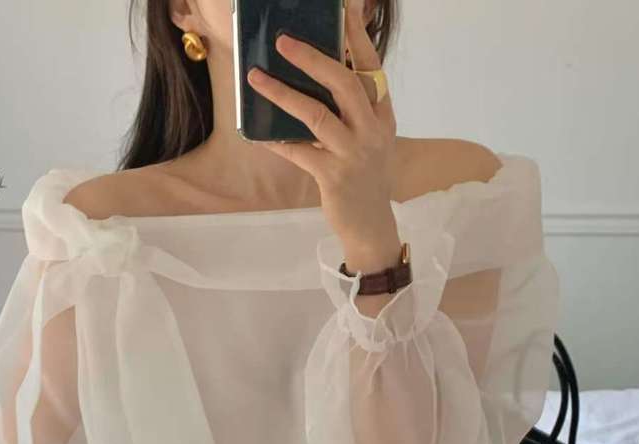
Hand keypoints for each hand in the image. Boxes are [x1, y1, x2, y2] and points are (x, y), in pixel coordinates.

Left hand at [246, 0, 398, 253]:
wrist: (371, 225)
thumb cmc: (364, 177)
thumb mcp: (368, 138)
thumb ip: (352, 109)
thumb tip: (319, 74)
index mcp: (382, 115)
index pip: (370, 68)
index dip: (356, 38)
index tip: (342, 9)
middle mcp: (372, 130)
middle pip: (345, 83)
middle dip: (312, 58)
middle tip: (282, 40)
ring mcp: (354, 154)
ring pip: (317, 115)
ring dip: (283, 93)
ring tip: (256, 78)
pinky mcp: (334, 177)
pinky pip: (299, 152)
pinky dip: (276, 140)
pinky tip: (256, 132)